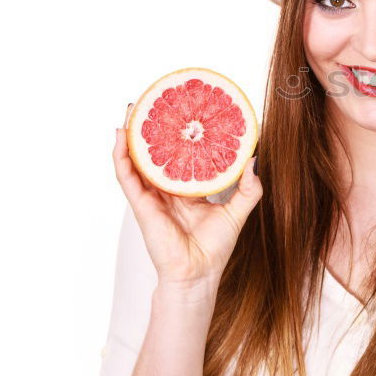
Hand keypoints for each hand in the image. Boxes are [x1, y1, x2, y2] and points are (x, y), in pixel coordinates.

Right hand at [112, 102, 262, 287]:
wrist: (197, 274)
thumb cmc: (214, 248)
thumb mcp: (237, 210)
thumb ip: (249, 187)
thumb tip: (255, 158)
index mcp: (188, 189)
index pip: (182, 155)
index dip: (182, 134)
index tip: (184, 111)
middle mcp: (167, 189)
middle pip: (157, 152)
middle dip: (153, 128)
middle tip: (153, 100)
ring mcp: (152, 196)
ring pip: (137, 159)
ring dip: (131, 135)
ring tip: (131, 109)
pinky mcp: (142, 204)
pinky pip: (127, 176)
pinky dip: (122, 156)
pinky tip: (120, 137)